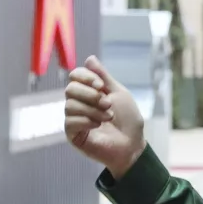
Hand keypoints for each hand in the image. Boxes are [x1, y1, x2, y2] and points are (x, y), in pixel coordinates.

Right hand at [65, 56, 145, 178]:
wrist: (132, 145)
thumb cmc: (128, 120)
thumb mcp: (118, 93)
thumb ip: (103, 76)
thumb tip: (89, 58)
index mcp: (88, 92)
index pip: (75, 76)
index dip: (86, 77)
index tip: (102, 86)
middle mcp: (78, 104)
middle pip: (70, 89)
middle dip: (90, 95)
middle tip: (108, 104)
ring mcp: (74, 119)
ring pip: (70, 105)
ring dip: (92, 110)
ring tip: (108, 117)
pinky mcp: (72, 135)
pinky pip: (70, 121)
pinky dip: (87, 121)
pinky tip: (98, 126)